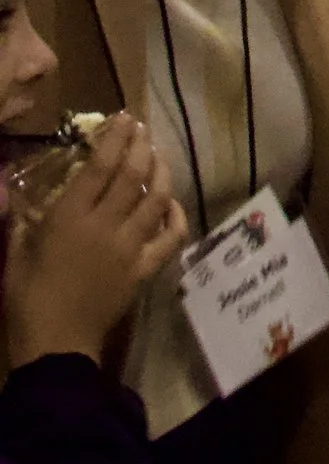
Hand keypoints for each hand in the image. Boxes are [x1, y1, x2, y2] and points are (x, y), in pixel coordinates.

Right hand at [4, 115, 185, 365]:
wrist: (55, 346)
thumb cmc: (27, 300)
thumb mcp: (15, 255)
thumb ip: (17, 220)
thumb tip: (9, 189)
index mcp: (70, 218)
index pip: (101, 166)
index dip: (116, 138)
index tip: (125, 118)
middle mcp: (105, 225)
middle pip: (134, 175)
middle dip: (142, 146)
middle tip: (143, 130)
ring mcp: (129, 247)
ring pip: (157, 199)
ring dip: (162, 173)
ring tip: (159, 158)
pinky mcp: (143, 271)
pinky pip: (170, 239)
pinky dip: (176, 217)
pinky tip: (172, 205)